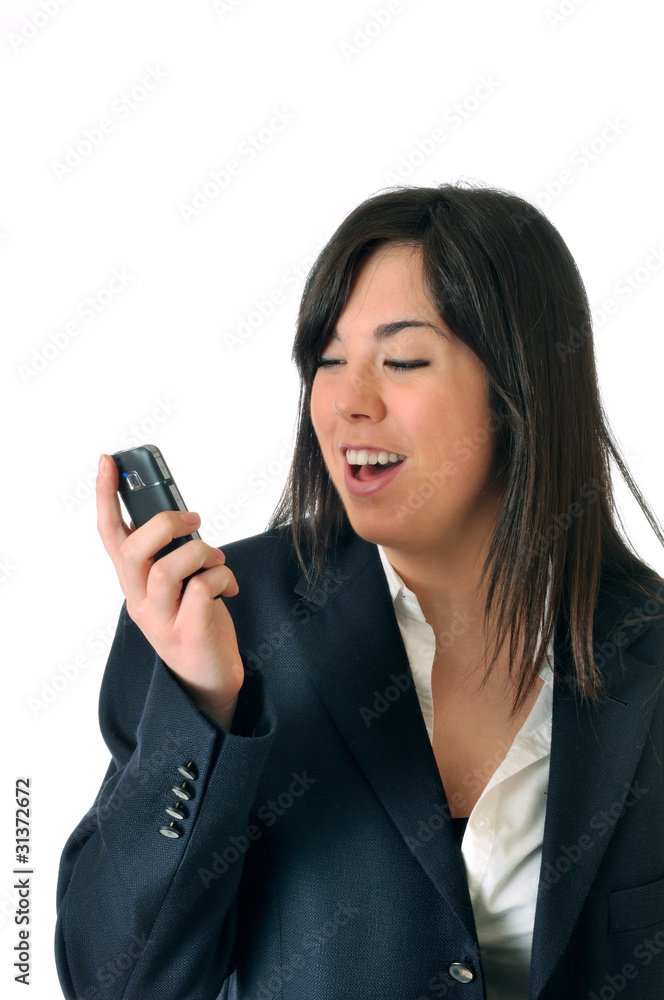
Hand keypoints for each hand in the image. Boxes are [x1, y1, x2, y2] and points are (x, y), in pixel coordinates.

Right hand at [96, 453, 244, 727]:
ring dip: (200, 553)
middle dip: (165, 523)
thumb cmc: (195, 621)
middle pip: (132, 550)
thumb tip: (181, 516)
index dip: (105, 496)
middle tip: (194, 519)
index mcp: (133, 582)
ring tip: (218, 560)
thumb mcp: (176, 583)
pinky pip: (199, 593)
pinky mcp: (187, 635)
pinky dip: (220, 579)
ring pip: (166, 570)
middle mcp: (138, 600)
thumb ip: (171, 553)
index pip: (109, 534)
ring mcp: (160, 620)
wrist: (209, 680)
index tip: (108, 461)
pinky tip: (229, 586)